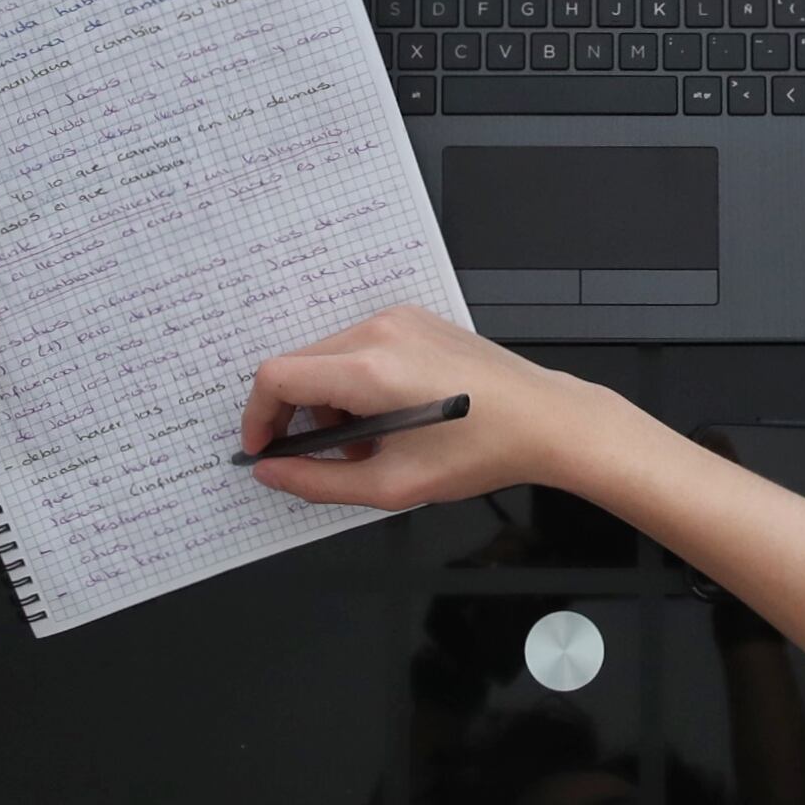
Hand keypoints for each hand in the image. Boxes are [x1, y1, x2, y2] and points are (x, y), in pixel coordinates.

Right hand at [239, 305, 629, 508]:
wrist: (545, 420)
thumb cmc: (483, 451)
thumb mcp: (392, 485)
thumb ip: (318, 480)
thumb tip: (272, 472)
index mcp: (371, 369)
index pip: (278, 377)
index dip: (258, 416)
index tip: (263, 449)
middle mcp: (382, 332)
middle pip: (300, 366)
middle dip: (301, 417)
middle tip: (332, 457)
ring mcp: (401, 320)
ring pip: (329, 358)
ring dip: (332, 403)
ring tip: (371, 444)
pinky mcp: (417, 320)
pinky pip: (361, 347)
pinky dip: (358, 384)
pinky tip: (390, 418)